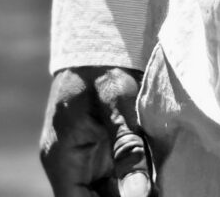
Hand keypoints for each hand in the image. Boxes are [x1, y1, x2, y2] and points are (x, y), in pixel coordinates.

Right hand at [39, 65, 152, 196]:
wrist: (101, 37)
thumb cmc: (104, 66)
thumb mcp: (118, 104)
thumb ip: (127, 149)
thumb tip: (138, 195)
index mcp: (60, 157)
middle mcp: (66, 164)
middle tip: (155, 192)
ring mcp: (82, 158)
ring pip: (104, 192)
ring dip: (129, 192)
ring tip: (159, 187)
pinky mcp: (98, 151)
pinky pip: (113, 179)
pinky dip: (132, 182)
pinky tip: (156, 181)